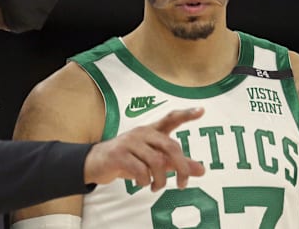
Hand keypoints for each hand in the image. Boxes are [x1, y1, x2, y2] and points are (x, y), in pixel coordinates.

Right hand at [83, 107, 205, 191]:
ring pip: (156, 162)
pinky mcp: (119, 155)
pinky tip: (142, 183)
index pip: (171, 119)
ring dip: (160, 180)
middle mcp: (142, 133)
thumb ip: (176, 164)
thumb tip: (202, 170)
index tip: (201, 111)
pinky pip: (140, 170)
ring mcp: (130, 142)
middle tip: (182, 184)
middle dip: (181, 168)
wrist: (96, 164)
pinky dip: (145, 181)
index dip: (186, 115)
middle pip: (170, 146)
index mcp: (152, 131)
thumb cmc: (128, 160)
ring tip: (156, 186)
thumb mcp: (154, 161)